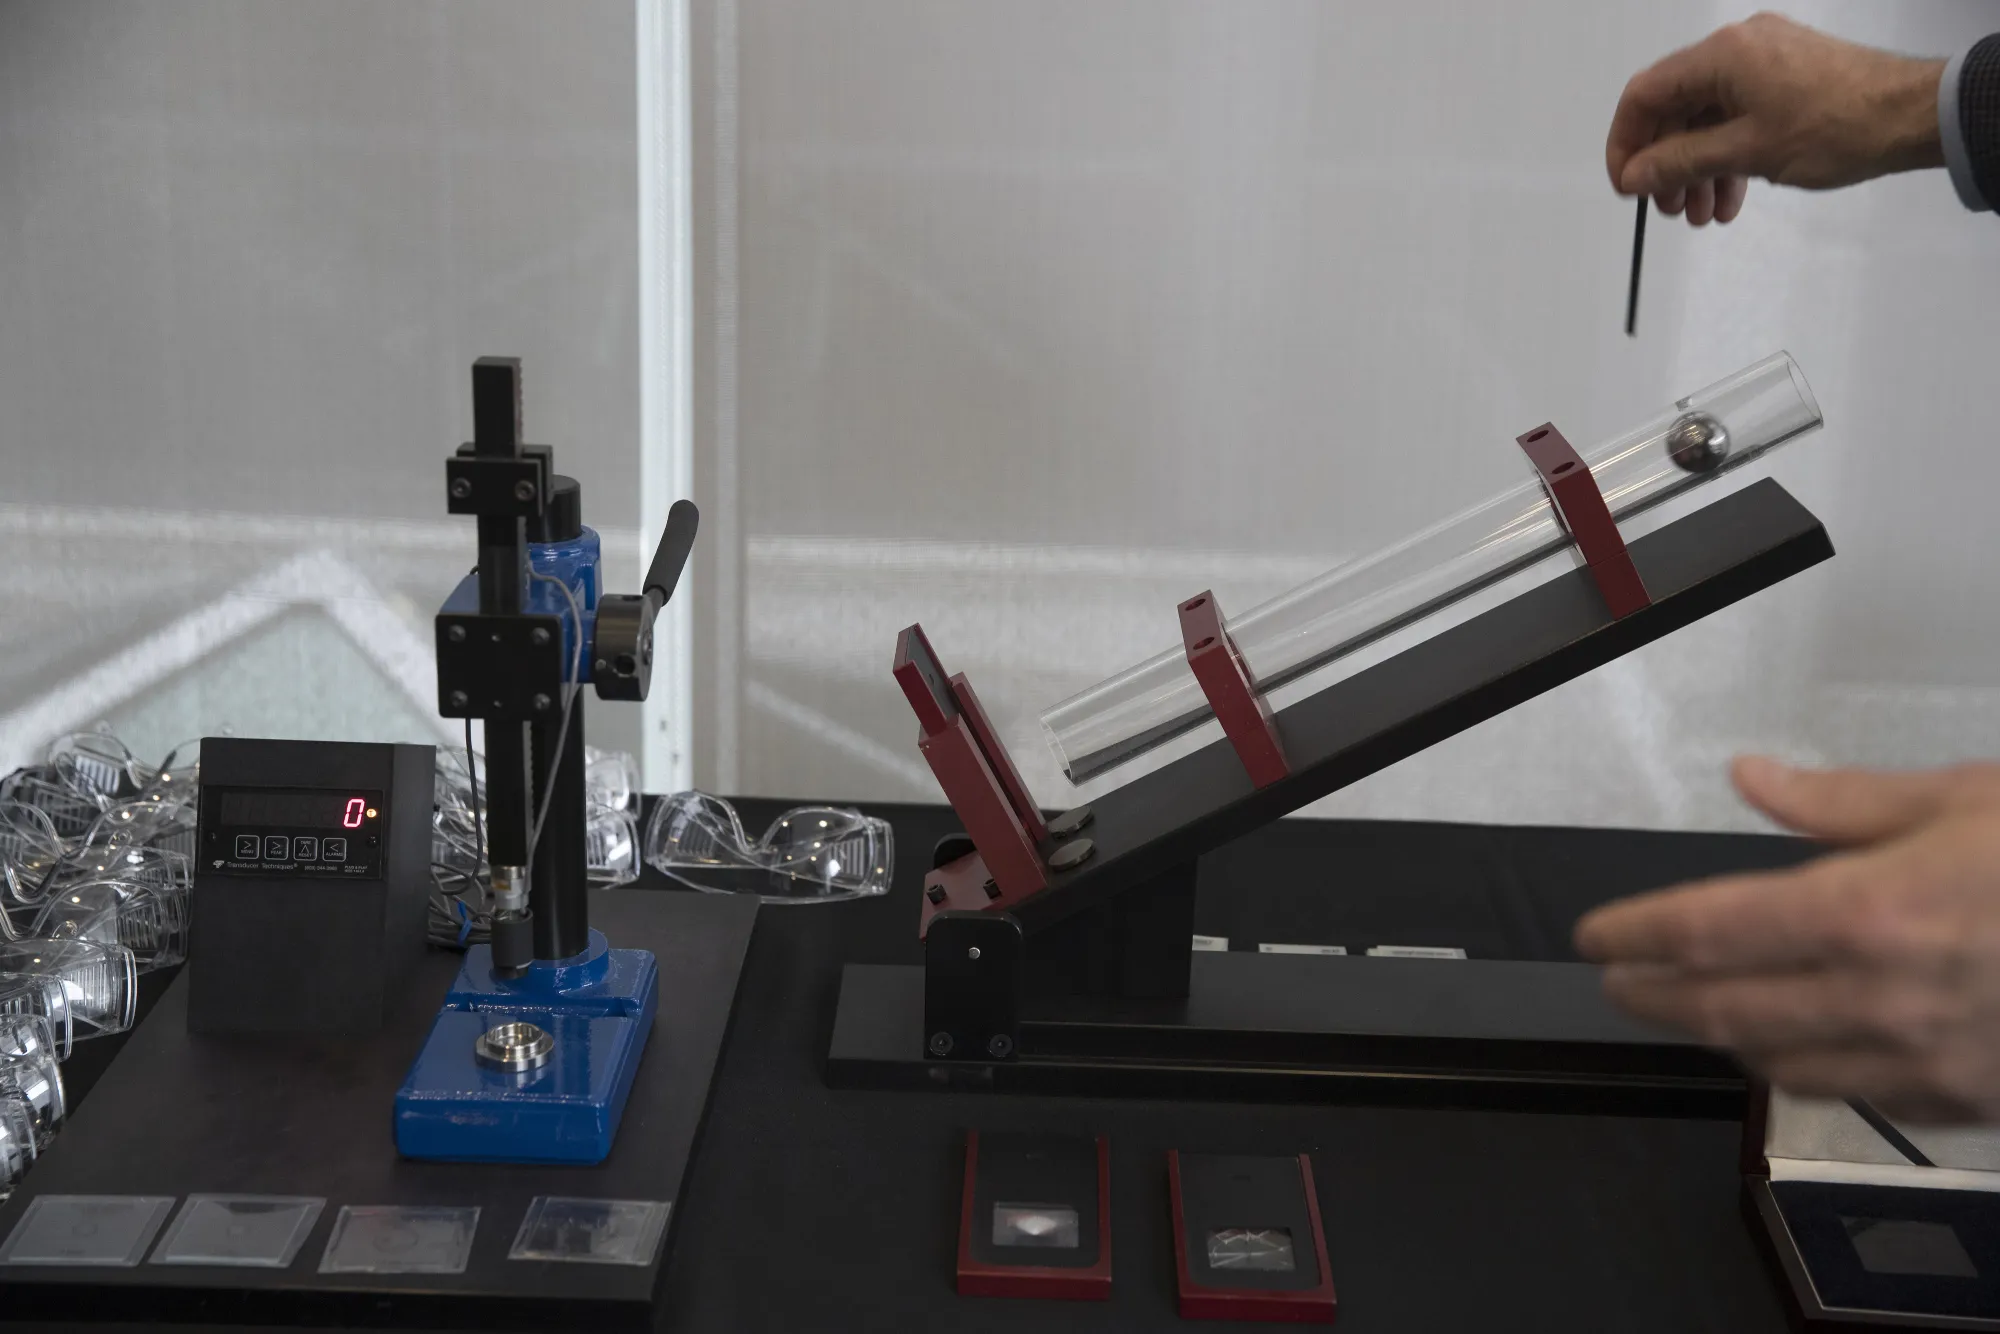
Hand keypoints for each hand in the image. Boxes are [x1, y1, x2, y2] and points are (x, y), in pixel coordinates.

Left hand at [1574, 756, 1999, 1122]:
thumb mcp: (1966, 801)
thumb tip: (1749, 777)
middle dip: (1652, 997)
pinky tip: (1795, 1045)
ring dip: (1721, 1038)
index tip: (1592, 937)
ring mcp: (1924, 1064)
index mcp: (1868, 912)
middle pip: (1724, 1011)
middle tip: (1616, 982)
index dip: (1635, 934)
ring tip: (1693, 1007)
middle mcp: (1880, 1000)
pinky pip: (1855, 1097)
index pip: (1708, 930)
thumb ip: (1843, 800)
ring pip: (1780, 1067)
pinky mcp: (1964, 1103)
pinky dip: (1804, 1069)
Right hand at [1607, 13, 1944, 225]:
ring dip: (1699, 169)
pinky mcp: (1786, 77)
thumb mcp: (1746, 152)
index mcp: (1722, 54)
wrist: (1914, 115)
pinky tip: (1732, 196)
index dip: (1626, 143)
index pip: (1645, 94)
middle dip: (1667, 164)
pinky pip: (1738, 116)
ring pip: (1708, 118)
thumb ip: (1679, 163)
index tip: (1627, 186)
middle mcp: (1738, 48)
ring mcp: (1764, 60)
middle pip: (1676, 108)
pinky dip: (1728, 156)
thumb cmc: (1837, 127)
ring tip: (1703, 214)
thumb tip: (1634, 175)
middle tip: (1669, 208)